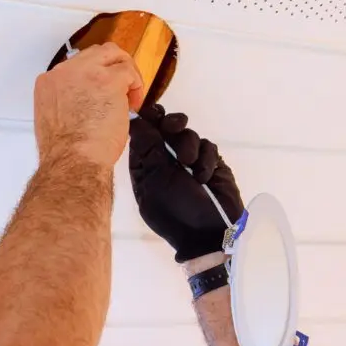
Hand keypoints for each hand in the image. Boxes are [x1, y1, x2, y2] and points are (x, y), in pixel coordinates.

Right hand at [35, 43, 144, 168]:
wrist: (73, 160)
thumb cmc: (65, 152)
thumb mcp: (53, 119)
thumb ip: (67, 103)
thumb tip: (87, 103)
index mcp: (49, 83)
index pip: (75, 67)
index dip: (92, 78)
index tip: (100, 92)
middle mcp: (65, 72)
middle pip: (94, 53)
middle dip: (111, 66)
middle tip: (121, 85)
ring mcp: (88, 73)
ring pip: (112, 54)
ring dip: (124, 71)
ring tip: (130, 93)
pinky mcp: (110, 80)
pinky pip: (128, 72)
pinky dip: (136, 85)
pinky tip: (134, 103)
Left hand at [129, 104, 243, 262]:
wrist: (209, 233)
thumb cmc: (174, 209)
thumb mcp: (156, 179)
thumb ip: (148, 147)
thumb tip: (134, 119)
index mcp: (145, 165)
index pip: (143, 133)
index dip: (148, 119)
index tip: (155, 112)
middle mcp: (165, 160)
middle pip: (167, 127)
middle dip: (172, 124)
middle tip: (175, 126)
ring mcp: (189, 161)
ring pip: (189, 134)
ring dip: (189, 146)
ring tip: (190, 164)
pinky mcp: (211, 163)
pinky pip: (208, 146)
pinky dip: (206, 159)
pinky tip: (204, 177)